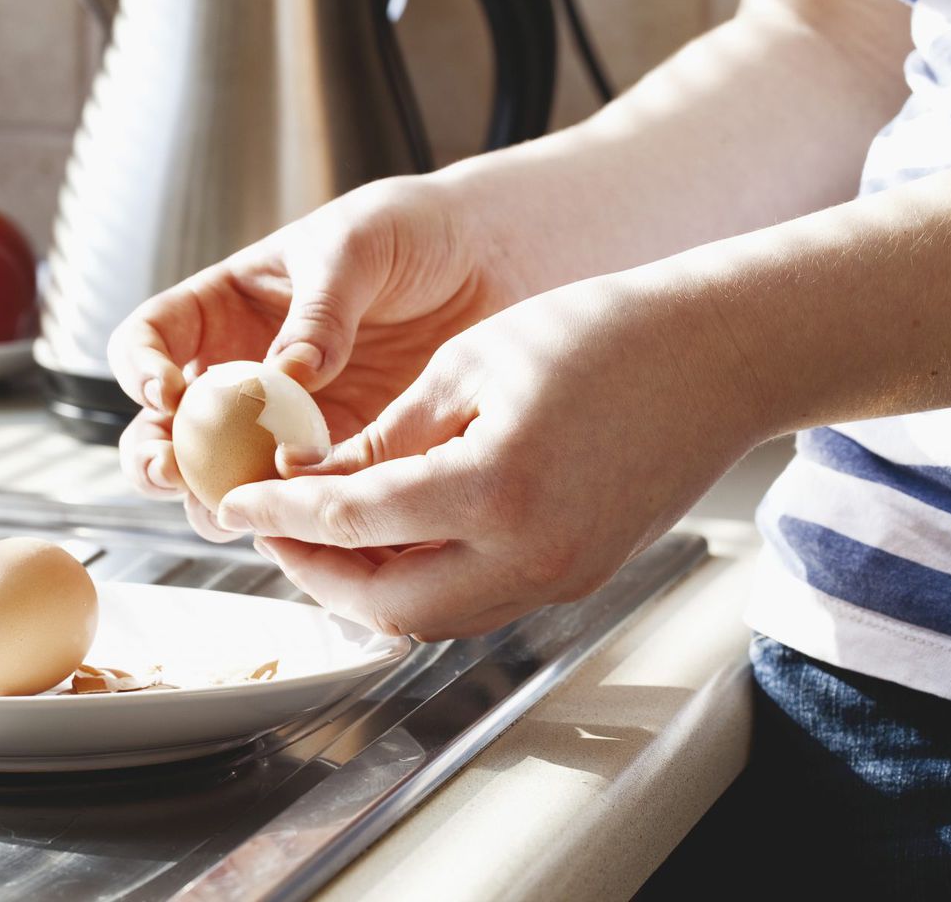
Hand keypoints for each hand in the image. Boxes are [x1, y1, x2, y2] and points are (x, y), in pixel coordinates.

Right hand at [108, 176, 517, 540]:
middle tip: (173, 472)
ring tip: (230, 502)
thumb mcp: (356, 247)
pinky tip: (301, 513)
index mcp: (225, 306)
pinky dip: (290, 510)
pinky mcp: (336, 455)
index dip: (138, 367)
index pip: (150, 339)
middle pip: (166, 424)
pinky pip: (297, 494)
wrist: (493, 262)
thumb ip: (319, 310)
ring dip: (212, 496)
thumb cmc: (413, 230)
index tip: (164, 390)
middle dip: (156, 455)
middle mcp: (242, 368)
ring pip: (219, 474)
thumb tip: (286, 375)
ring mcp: (285, 419)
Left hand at [215, 271, 765, 638]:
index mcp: (496, 490)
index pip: (353, 521)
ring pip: (431, 616)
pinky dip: (420, 579)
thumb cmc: (602, 334)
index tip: (234, 501)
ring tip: (322, 530)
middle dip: (314, 571)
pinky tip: (390, 535)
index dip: (281, 511)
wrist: (716, 356)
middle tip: (273, 525)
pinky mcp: (576, 576)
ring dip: (365, 585)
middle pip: (386, 605)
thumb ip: (385, 438)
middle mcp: (531, 556)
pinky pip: (475, 600)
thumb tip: (312, 475)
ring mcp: (560, 577)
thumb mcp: (468, 367)